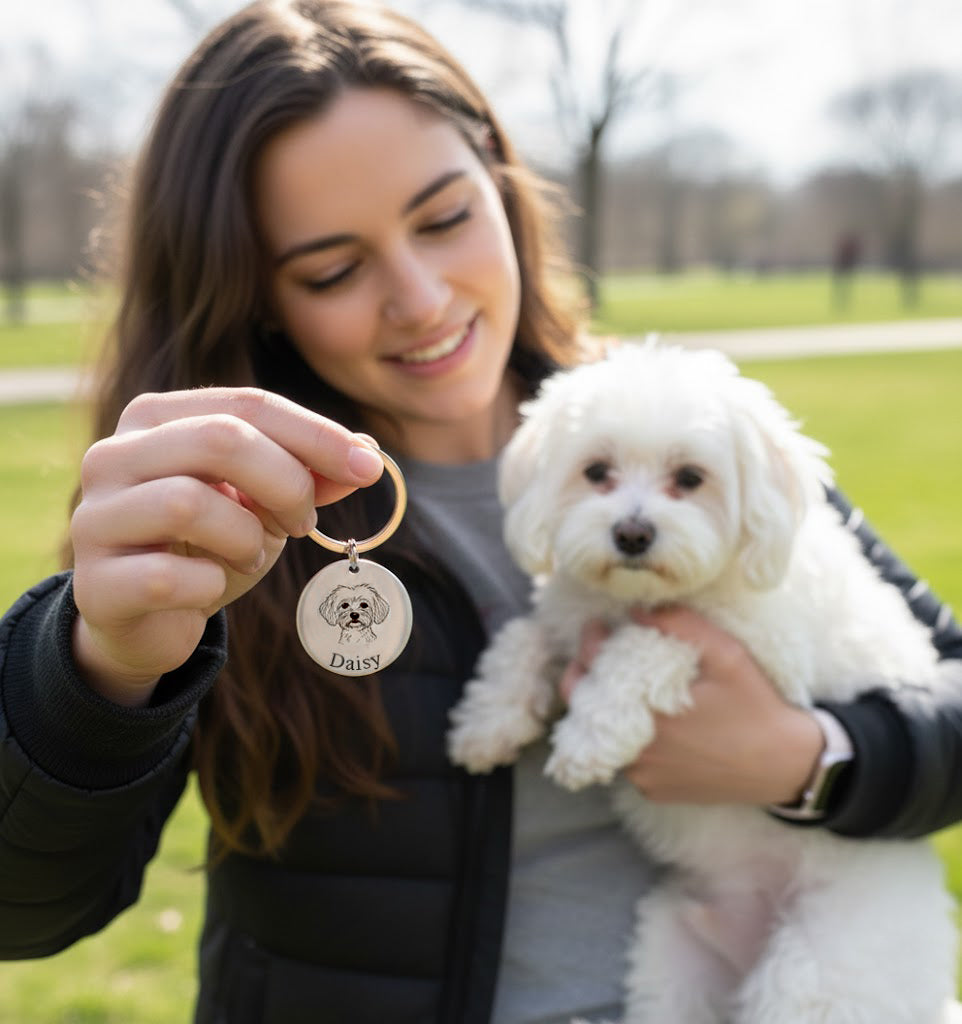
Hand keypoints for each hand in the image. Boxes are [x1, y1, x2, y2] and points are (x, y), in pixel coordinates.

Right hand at [70, 388, 383, 706]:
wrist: (148, 620)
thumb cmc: (209, 546)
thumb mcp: (265, 504)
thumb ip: (310, 475)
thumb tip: (368, 455)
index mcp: (157, 419)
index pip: (248, 405)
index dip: (317, 435)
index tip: (368, 468)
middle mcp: (114, 455)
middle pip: (220, 440)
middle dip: (286, 483)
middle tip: (304, 522)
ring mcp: (95, 517)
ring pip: (188, 503)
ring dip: (246, 538)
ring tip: (250, 556)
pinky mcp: (95, 583)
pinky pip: (169, 576)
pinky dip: (210, 586)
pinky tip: (209, 589)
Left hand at [561, 607, 822, 805]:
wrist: (785, 765)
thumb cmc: (756, 707)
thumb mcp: (728, 656)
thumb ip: (682, 625)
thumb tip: (637, 608)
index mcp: (648, 716)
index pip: (586, 677)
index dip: (588, 646)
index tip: (597, 627)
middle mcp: (638, 753)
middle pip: (584, 710)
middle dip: (586, 677)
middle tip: (601, 655)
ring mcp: (643, 777)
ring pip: (605, 737)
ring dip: (609, 710)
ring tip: (628, 685)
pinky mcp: (654, 791)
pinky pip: (628, 760)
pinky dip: (631, 739)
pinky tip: (654, 722)